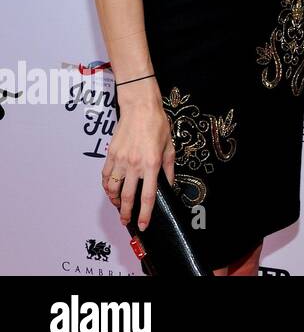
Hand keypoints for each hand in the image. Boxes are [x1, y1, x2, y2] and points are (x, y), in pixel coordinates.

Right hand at [102, 80, 174, 230]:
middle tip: (126, 221)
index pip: (147, 196)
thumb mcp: (170, 147)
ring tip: (119, 206)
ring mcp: (120, 160)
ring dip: (114, 201)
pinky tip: (110, 190)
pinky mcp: (110, 155)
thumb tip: (169, 184)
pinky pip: (105, 176)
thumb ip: (169, 168)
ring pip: (112, 189)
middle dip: (126, 213)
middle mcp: (134, 165)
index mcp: (152, 164)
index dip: (145, 213)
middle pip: (127, 197)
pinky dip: (106, 186)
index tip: (142, 224)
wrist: (140, 108)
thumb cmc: (158, 125)